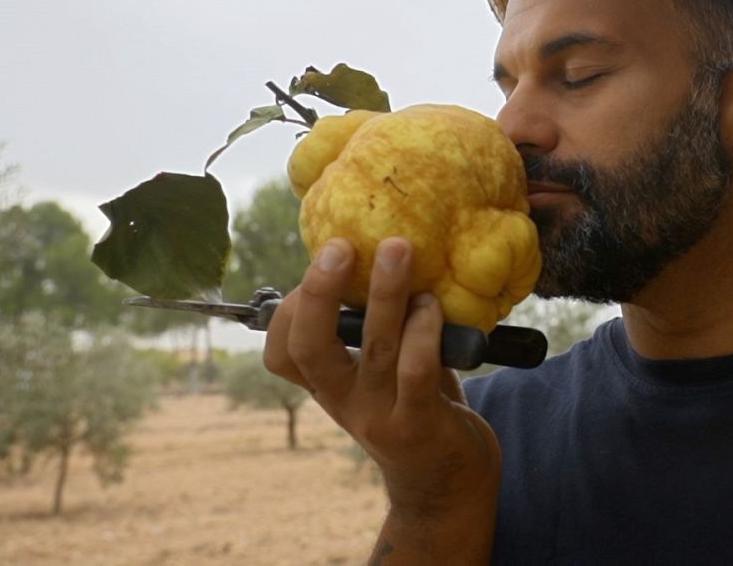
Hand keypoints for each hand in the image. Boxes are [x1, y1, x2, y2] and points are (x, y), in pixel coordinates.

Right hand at [264, 237, 499, 560]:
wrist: (449, 486)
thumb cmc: (420, 407)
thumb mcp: (387, 370)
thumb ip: (380, 326)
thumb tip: (385, 250)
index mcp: (329, 384)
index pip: (282, 353)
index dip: (288, 309)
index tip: (323, 263)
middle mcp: (344, 401)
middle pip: (310, 348)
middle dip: (320, 292)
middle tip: (340, 246)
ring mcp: (379, 415)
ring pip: (373, 347)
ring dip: (386, 293)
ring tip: (399, 249)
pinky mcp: (419, 425)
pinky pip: (416, 370)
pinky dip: (424, 330)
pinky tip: (433, 305)